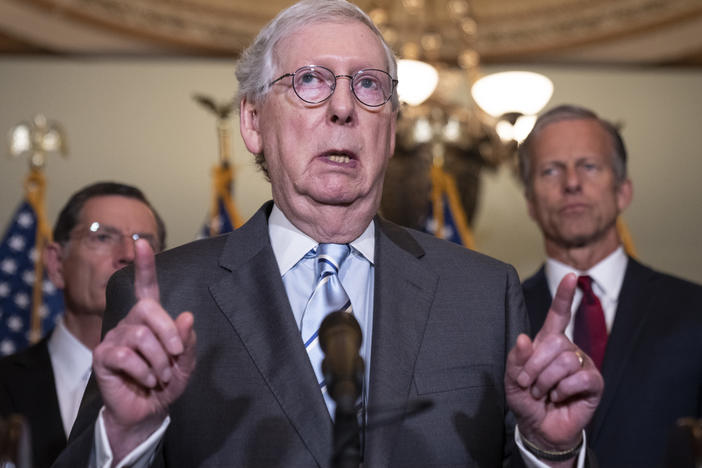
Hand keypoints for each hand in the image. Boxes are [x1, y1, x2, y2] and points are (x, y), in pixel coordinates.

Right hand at [92, 239, 196, 459]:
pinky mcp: (103, 357)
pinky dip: (143, 371)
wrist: (148, 412)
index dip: (145, 266)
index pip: (146, 287)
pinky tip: (147, 381)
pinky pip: (125, 356)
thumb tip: (186, 316)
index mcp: (150, 320)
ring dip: (158, 360)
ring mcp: (114, 338)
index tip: (142, 242)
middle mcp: (130, 323)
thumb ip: (187, 341)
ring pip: (139, 335)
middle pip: (147, 309)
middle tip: (176, 355)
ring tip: (161, 376)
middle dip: (168, 332)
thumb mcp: (185, 363)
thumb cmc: (167, 383)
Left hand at [505, 273, 603, 452]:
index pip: (558, 315)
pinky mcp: (594, 383)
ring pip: (565, 361)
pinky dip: (563, 390)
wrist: (539, 427)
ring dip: (546, 381)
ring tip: (544, 393)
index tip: (572, 276)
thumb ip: (516, 359)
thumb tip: (524, 338)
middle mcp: (568, 349)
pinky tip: (560, 397)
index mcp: (548, 342)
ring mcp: (583, 365)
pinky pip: (579, 378)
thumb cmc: (526, 399)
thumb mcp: (512, 379)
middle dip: (535, 366)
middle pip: (555, 342)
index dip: (565, 296)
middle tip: (528, 384)